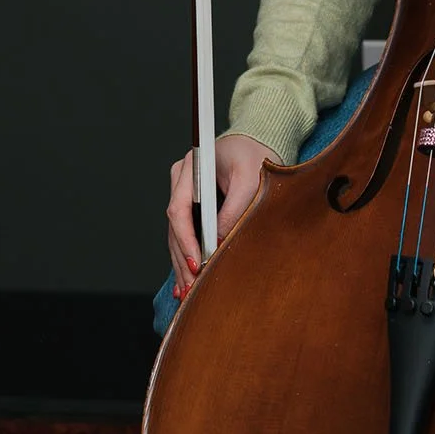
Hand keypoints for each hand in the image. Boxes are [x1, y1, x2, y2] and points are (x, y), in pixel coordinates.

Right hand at [166, 133, 279, 298]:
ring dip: (183, 264)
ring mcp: (184, 194)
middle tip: (192, 287)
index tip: (197, 263)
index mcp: (190, 168)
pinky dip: (187, 257)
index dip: (186, 240)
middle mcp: (181, 181)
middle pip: (175, 227)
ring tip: (189, 291)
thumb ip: (234, 209)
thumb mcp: (249, 180)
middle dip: (184, 259)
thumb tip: (219, 243)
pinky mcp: (192, 206)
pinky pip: (186, 235)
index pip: (179, 209)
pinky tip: (186, 281)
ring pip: (178, 235)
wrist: (259, 141)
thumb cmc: (255, 154)